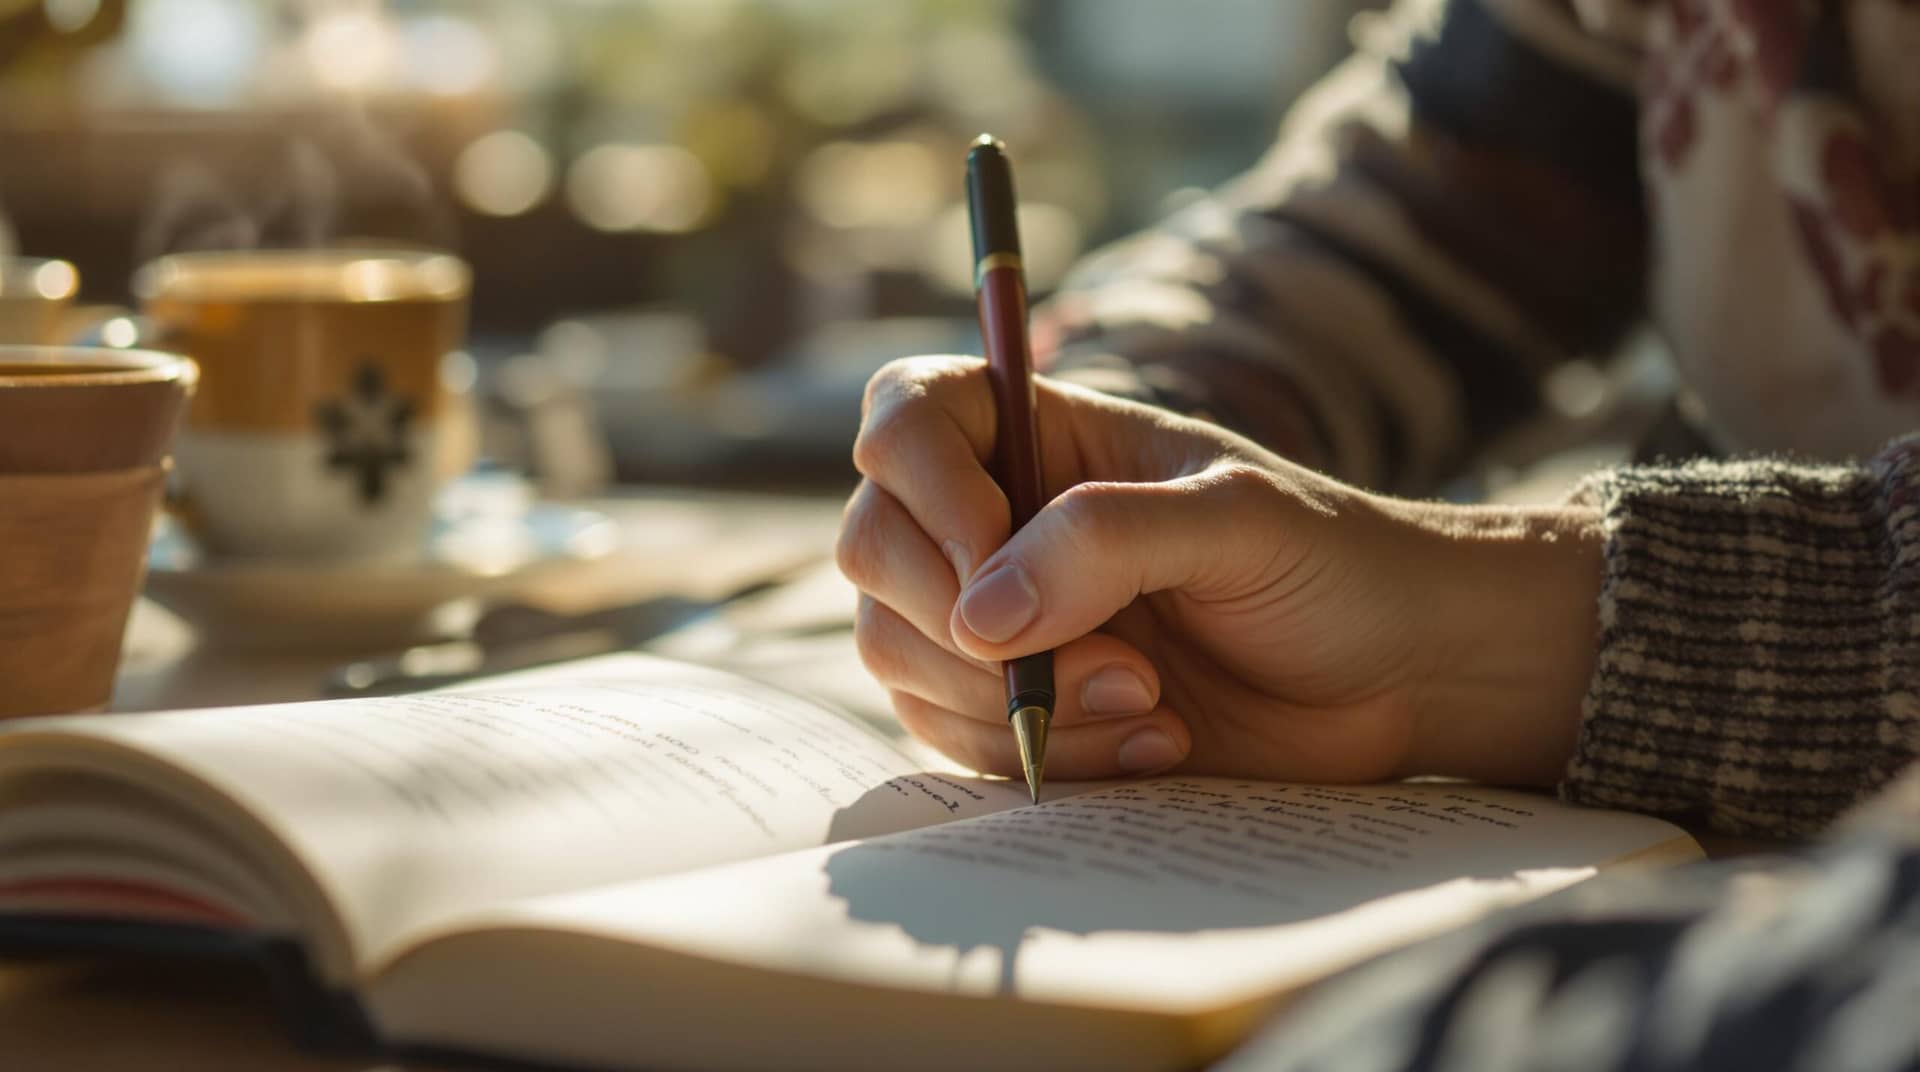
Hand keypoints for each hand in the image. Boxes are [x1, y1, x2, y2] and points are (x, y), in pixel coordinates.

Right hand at [838, 356, 1604, 786]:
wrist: (1398, 677)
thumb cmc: (1336, 566)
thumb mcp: (1240, 521)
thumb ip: (1109, 541)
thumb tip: (982, 612)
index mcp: (1044, 438)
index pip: (907, 416)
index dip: (921, 482)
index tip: (995, 555)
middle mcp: (1000, 521)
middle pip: (874, 544)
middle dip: (966, 621)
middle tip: (1113, 654)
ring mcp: (999, 620)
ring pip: (897, 652)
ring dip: (1017, 700)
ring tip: (1154, 700)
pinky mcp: (1015, 711)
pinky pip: (952, 738)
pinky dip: (1045, 753)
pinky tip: (1154, 743)